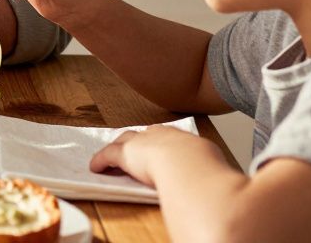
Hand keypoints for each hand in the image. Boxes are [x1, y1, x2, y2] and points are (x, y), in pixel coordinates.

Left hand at [89, 125, 203, 186]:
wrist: (186, 165)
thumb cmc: (203, 167)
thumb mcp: (210, 163)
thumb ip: (208, 166)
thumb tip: (214, 176)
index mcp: (181, 137)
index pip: (167, 136)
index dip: (160, 142)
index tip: (160, 148)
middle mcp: (159, 135)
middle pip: (143, 134)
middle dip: (138, 140)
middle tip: (134, 148)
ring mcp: (140, 142)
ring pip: (124, 141)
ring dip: (119, 148)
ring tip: (114, 156)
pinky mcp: (124, 154)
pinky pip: (108, 156)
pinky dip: (101, 161)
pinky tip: (95, 168)